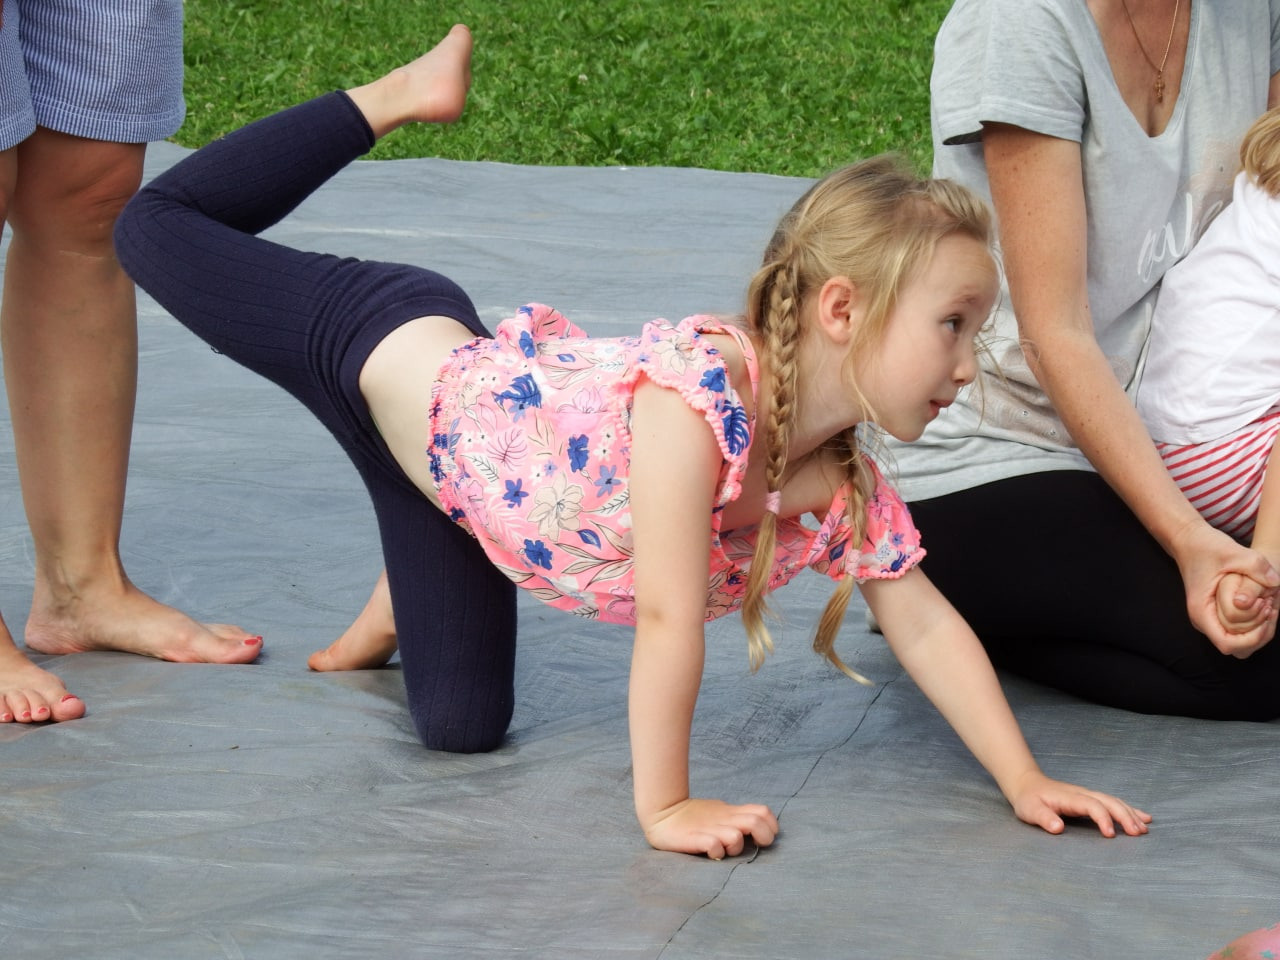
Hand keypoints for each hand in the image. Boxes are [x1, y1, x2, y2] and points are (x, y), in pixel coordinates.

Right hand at [640, 797, 778, 858]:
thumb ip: (737, 818)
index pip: (763, 811)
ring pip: (736, 837)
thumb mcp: (720, 813)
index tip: (764, 837)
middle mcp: (725, 819)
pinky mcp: (695, 839)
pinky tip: (711, 854)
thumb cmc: (693, 816)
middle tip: (756, 846)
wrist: (662, 813)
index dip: (771, 825)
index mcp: (731, 812)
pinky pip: (714, 847)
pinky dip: (717, 852)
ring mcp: (710, 829)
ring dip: (736, 847)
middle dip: (764, 837)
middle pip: (756, 821)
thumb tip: (758, 825)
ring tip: (727, 851)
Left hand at [1007, 770, 1150, 837]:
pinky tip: (1144, 818)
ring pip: (1114, 802)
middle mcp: (1083, 794)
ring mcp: (1088, 795)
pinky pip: (1113, 803)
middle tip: (1138, 834)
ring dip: (1130, 814)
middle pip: (1108, 802)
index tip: (1110, 835)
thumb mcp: (1030, 809)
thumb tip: (1057, 828)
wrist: (1028, 784)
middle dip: (1125, 816)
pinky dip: (1129, 810)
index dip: (1103, 819)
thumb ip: (1043, 818)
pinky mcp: (1091, 799)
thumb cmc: (1029, 799)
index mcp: (1070, 798)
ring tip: (1144, 829)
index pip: (1092, 805)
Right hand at [1170, 519, 1279, 656]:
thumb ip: (1255, 566)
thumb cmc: (1205, 546)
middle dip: (1259, 636)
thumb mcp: (1232, 551)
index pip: (1227, 644)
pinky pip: (1239, 631)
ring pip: (1239, 643)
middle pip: (1236, 649)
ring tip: (1269, 606)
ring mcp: (1210, 617)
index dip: (1252, 638)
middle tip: (1271, 608)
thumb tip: (1275, 582)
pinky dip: (1255, 624)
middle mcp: (1204, 619)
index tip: (1266, 613)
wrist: (1189, 540)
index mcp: (1201, 611)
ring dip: (1258, 631)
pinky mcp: (1217, 613)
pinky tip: (1264, 603)